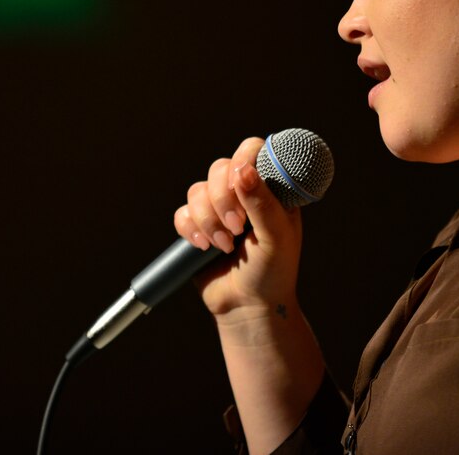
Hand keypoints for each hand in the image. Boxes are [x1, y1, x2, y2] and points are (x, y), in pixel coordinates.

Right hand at [172, 136, 304, 318]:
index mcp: (269, 189)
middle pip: (219, 168)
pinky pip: (182, 213)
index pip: (253, 151)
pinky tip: (205, 247)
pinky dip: (191, 230)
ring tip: (224, 245)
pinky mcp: (197, 226)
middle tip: (237, 228)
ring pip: (197, 190)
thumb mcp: (277, 238)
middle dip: (223, 200)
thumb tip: (243, 170)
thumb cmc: (273, 272)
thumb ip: (262, 203)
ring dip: (208, 220)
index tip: (242, 183)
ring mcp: (218, 208)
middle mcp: (243, 193)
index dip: (243, 161)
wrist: (248, 307)